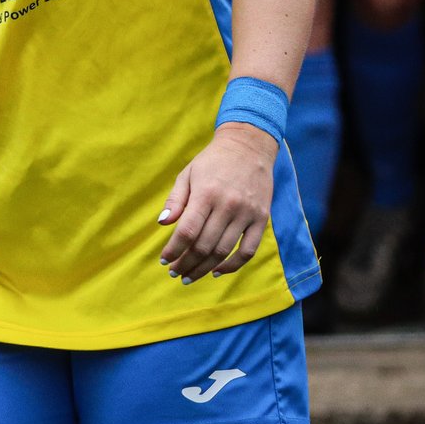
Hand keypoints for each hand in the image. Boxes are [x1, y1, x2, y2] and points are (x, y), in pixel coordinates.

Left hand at [157, 124, 277, 283]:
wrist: (249, 147)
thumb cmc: (212, 162)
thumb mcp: (187, 174)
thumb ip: (175, 200)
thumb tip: (163, 224)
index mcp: (206, 194)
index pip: (187, 231)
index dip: (174, 250)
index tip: (164, 261)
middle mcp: (227, 205)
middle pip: (204, 245)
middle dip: (186, 263)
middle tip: (174, 273)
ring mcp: (246, 214)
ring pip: (224, 251)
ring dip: (204, 268)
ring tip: (189, 276)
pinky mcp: (261, 219)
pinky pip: (248, 250)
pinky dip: (233, 265)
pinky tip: (216, 271)